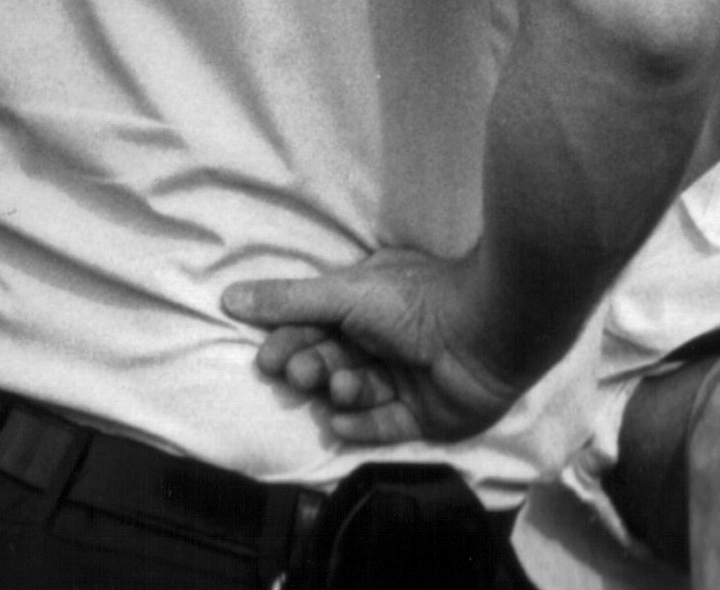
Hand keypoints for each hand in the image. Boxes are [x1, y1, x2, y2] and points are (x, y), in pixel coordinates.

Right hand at [223, 248, 530, 446]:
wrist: (488, 329)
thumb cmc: (418, 301)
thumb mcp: (346, 293)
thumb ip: (290, 300)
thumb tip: (230, 297)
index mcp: (374, 305)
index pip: (320, 328)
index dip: (292, 342)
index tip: (268, 357)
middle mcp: (389, 341)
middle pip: (333, 362)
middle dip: (311, 367)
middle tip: (299, 372)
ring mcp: (409, 379)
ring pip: (356, 393)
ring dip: (339, 391)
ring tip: (340, 383)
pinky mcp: (426, 416)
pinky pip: (382, 426)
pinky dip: (360, 423)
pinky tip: (341, 418)